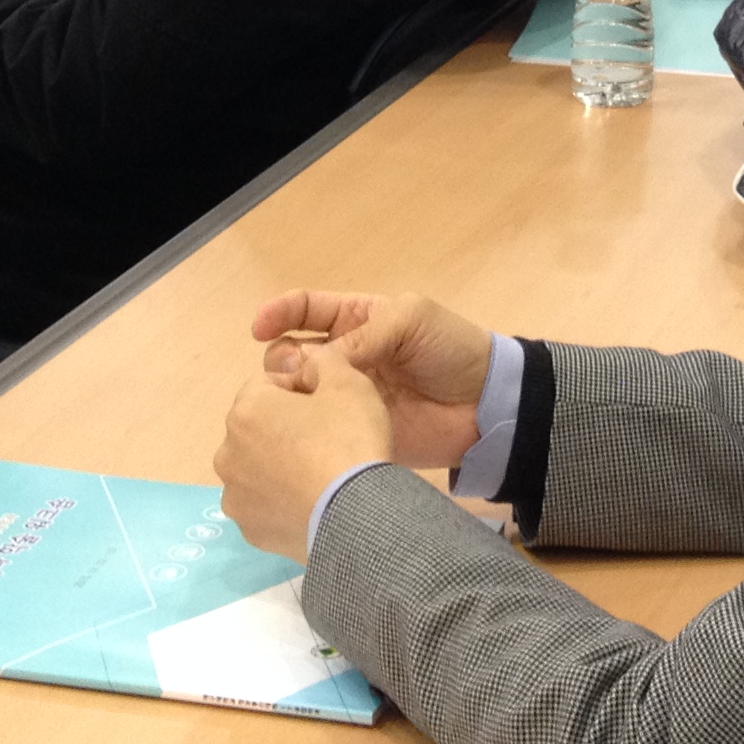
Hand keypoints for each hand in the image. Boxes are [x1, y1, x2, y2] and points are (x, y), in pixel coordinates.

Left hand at [217, 347, 394, 560]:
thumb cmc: (349, 441)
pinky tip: (314, 504)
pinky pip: (266, 505)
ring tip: (323, 477)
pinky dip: (284, 502)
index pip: (271, 384)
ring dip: (282, 467)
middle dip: (288, 429)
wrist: (358, 516)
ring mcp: (236, 497)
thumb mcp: (348, 381)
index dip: (304, 389)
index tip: (331, 406)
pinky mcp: (250, 531)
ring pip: (259, 468)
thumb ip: (323, 359)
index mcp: (246, 410)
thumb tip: (306, 362)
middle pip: (261, 428)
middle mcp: (228, 453)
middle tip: (330, 441)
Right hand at [248, 290, 493, 469]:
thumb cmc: (451, 349)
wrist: (485, 404)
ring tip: (299, 403)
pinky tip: (301, 433)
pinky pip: (319, 431)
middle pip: (290, 353)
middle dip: (281, 359)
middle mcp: (344, 357)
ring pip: (297, 394)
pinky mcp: (353, 433)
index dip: (278, 314)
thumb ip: (366, 332)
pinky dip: (304, 430)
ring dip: (288, 394)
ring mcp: (346, 397)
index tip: (258, 328)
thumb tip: (320, 360)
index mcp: (356, 320)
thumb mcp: (412, 318)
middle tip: (296, 373)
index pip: (305, 310)